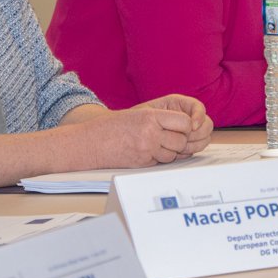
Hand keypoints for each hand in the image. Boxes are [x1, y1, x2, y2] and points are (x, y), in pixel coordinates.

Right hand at [76, 98, 209, 167]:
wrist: (90, 143)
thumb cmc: (112, 126)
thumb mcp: (138, 113)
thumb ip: (160, 118)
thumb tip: (184, 124)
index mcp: (150, 116)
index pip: (184, 122)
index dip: (187, 125)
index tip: (182, 126)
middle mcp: (150, 133)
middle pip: (182, 140)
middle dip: (180, 140)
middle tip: (171, 136)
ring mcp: (146, 150)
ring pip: (173, 154)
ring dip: (171, 151)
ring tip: (158, 144)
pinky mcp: (142, 163)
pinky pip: (161, 162)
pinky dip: (159, 158)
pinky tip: (149, 152)